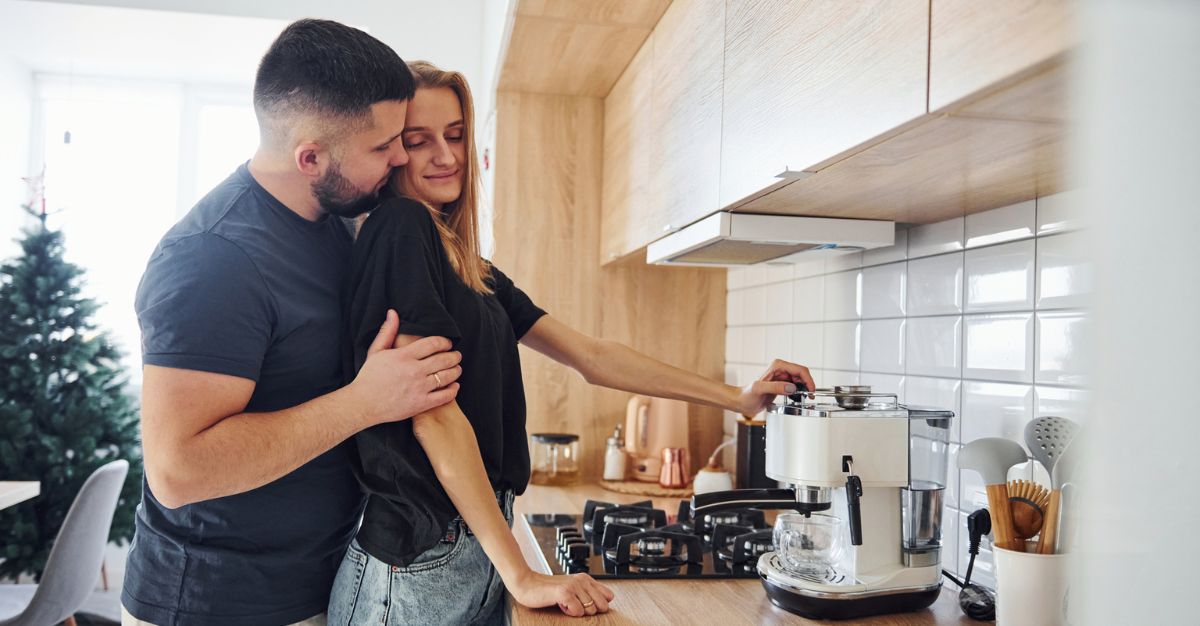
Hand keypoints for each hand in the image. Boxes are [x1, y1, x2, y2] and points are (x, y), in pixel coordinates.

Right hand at [349, 309, 462, 424]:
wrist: (363, 404)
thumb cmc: (369, 377)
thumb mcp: (376, 351)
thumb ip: (387, 331)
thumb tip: (393, 312)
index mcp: (404, 356)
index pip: (433, 343)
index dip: (445, 342)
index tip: (448, 344)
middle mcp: (414, 370)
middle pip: (444, 359)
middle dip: (454, 356)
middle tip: (457, 355)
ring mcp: (419, 388)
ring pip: (447, 376)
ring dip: (456, 371)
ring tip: (457, 369)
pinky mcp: (421, 404)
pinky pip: (444, 396)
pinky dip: (453, 390)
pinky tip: (454, 386)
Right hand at [508, 570, 614, 616]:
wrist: (527, 585)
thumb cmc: (548, 589)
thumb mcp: (573, 588)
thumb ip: (590, 591)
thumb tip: (609, 598)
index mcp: (586, 578)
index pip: (608, 596)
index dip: (598, 605)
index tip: (583, 603)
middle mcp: (581, 580)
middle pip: (601, 605)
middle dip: (588, 610)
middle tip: (572, 604)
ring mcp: (573, 585)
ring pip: (590, 609)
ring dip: (576, 611)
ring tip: (564, 603)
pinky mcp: (564, 592)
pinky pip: (578, 611)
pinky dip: (569, 612)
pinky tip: (560, 604)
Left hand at [736, 359, 815, 416]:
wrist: (742, 401)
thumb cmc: (747, 395)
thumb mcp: (759, 390)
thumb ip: (775, 387)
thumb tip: (792, 387)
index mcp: (777, 366)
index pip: (799, 370)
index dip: (808, 380)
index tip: (811, 390)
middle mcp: (781, 369)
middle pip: (802, 374)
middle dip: (808, 384)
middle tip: (810, 396)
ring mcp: (782, 377)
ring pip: (801, 380)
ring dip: (805, 388)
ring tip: (806, 398)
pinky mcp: (782, 385)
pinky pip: (796, 386)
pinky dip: (800, 392)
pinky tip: (799, 399)